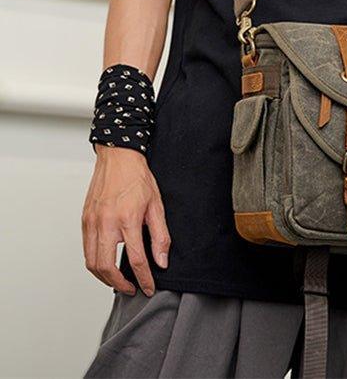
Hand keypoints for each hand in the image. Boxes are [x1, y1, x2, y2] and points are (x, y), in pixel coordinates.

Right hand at [82, 146, 170, 295]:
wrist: (118, 158)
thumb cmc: (138, 178)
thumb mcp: (156, 205)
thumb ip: (160, 235)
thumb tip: (162, 260)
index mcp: (127, 219)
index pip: (136, 259)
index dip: (144, 278)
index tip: (149, 287)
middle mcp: (105, 223)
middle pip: (106, 267)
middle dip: (119, 284)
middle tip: (132, 288)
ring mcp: (91, 222)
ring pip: (91, 263)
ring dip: (105, 278)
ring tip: (119, 281)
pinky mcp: (84, 221)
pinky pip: (86, 250)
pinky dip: (95, 263)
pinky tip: (107, 264)